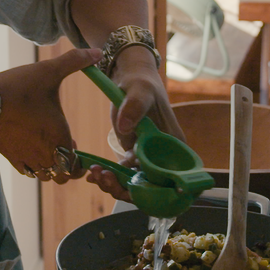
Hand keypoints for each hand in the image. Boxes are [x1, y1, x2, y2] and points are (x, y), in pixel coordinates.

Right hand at [0, 48, 101, 182]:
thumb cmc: (20, 87)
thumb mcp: (50, 70)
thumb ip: (75, 60)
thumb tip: (97, 50)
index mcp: (60, 137)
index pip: (77, 166)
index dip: (81, 160)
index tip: (77, 144)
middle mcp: (46, 154)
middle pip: (64, 176)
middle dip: (68, 166)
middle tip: (65, 148)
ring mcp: (27, 158)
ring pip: (46, 176)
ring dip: (51, 167)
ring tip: (48, 148)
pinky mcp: (11, 158)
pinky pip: (28, 172)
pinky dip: (33, 166)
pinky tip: (31, 149)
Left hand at [84, 48, 178, 202]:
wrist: (131, 81)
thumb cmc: (141, 84)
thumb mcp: (139, 90)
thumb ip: (134, 106)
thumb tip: (126, 126)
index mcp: (175, 144)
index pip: (170, 178)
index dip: (151, 189)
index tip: (126, 184)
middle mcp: (166, 155)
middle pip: (152, 187)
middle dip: (126, 188)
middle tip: (103, 177)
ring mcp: (150, 157)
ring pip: (136, 184)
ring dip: (114, 184)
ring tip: (95, 173)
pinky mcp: (135, 156)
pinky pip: (125, 174)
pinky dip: (110, 176)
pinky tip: (95, 172)